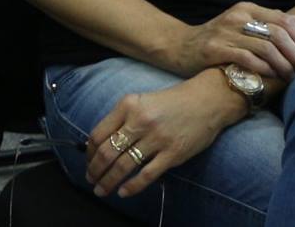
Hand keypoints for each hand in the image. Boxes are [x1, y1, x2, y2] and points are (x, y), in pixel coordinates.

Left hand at [85, 70, 241, 199]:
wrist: (206, 101)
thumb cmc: (172, 102)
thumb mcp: (141, 101)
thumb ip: (122, 119)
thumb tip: (101, 143)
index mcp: (127, 106)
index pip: (99, 134)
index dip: (89, 152)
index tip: (88, 162)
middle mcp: (139, 121)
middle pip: (108, 152)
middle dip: (95, 170)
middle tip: (90, 180)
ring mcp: (156, 139)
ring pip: (124, 166)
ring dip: (108, 181)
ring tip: (102, 190)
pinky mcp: (173, 154)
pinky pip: (147, 174)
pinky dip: (132, 186)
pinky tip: (123, 192)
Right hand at [161, 2, 294, 81]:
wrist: (180, 47)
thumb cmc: (217, 39)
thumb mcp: (241, 24)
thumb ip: (267, 21)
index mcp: (245, 9)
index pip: (283, 20)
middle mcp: (236, 17)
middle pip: (278, 33)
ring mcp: (224, 33)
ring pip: (266, 47)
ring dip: (284, 65)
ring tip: (291, 77)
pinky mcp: (215, 49)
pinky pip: (247, 59)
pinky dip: (264, 69)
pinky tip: (271, 78)